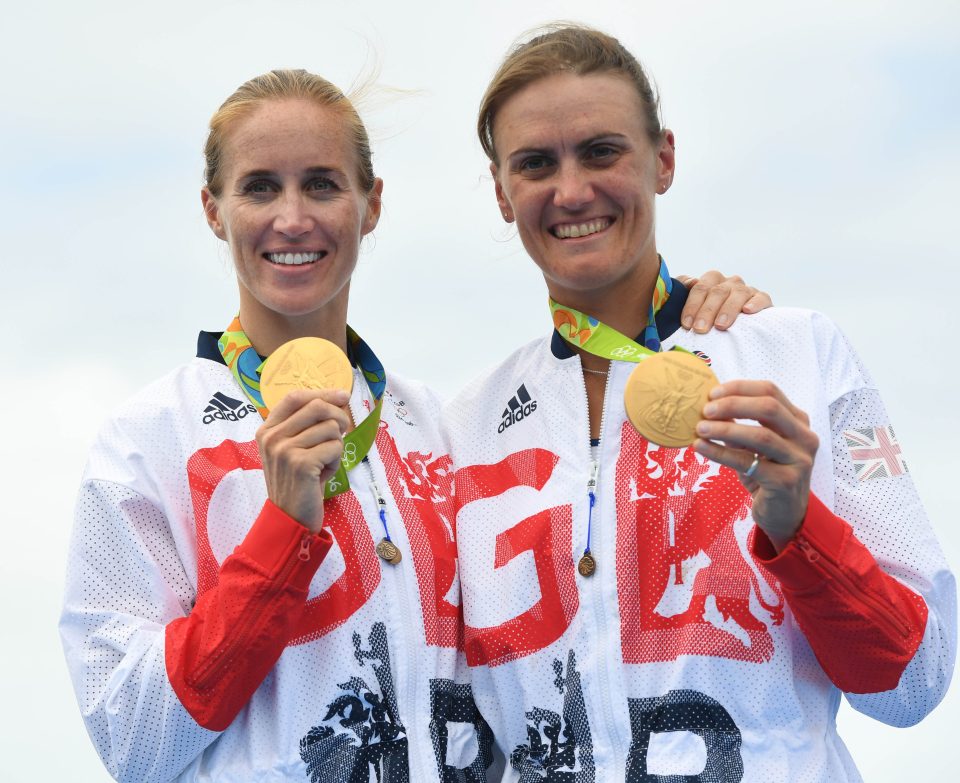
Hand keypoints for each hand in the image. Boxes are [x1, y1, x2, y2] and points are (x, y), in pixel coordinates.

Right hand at [255, 388, 350, 532]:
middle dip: (338, 417)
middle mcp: (272, 437)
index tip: (342, 396)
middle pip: (317, 407)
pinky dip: (336, 460)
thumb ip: (306, 424)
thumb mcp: (294, 448)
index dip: (322, 392)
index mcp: (267, 430)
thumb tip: (338, 398)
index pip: (295, 397)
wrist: (289, 518)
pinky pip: (335, 447)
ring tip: (325, 462)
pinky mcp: (301, 463)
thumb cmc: (298, 481)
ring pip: (330, 427)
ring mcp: (284, 450)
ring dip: (336, 445)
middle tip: (342, 433)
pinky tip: (324, 473)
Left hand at [676, 270, 772, 332]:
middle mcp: (729, 283)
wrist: (741, 327)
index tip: (687, 324)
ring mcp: (746, 290)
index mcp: (711, 281)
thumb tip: (689, 282)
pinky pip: (761, 297)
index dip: (692, 306)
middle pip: (717, 292)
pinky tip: (747, 311)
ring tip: (720, 326)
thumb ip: (683, 292)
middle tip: (700, 329)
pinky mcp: (763, 299)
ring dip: (728, 310)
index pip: (700, 288)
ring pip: (737, 294)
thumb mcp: (695, 307)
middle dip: (707, 311)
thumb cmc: (711, 318)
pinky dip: (754, 303)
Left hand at [692, 380, 818, 550]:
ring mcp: (799, 460)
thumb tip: (709, 405)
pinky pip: (748, 462)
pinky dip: (720, 453)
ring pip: (760, 436)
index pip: (770, 391)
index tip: (713, 393)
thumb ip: (739, 424)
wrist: (784, 514)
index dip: (740, 388)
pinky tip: (701, 448)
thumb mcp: (754, 445)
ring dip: (724, 430)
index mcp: (798, 421)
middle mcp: (804, 437)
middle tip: (705, 410)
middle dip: (733, 405)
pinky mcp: (786, 481)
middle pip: (769, 408)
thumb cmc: (767, 474)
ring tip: (700, 429)